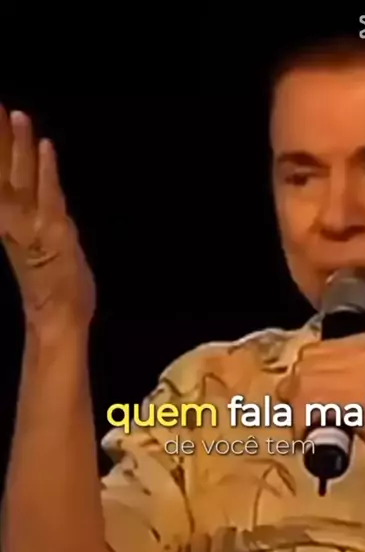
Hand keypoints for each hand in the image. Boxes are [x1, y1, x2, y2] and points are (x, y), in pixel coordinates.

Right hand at [0, 106, 94, 334]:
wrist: (57, 321)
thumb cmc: (52, 290)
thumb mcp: (42, 248)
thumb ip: (44, 217)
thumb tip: (46, 190)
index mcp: (8, 225)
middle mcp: (13, 222)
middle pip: (2, 173)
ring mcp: (32, 227)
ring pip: (21, 178)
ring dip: (18, 145)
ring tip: (16, 114)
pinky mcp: (53, 233)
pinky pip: (48, 195)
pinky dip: (46, 170)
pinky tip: (45, 146)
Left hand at [279, 333, 364, 488]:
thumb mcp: (364, 389)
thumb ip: (332, 378)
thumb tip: (286, 385)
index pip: (311, 352)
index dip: (303, 384)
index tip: (307, 409)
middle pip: (305, 367)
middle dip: (298, 401)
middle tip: (308, 428)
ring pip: (306, 386)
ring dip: (301, 417)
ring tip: (315, 438)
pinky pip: (318, 405)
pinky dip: (310, 427)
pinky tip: (323, 443)